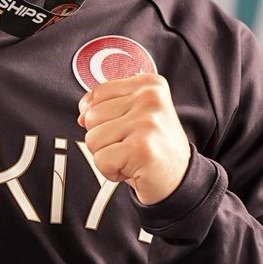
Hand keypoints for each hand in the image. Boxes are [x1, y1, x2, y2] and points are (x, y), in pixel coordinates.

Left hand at [77, 72, 191, 205]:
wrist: (179, 178)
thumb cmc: (155, 148)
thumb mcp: (135, 115)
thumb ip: (108, 105)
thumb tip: (82, 114)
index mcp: (149, 84)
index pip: (98, 94)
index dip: (101, 117)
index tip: (125, 127)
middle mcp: (150, 98)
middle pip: (91, 117)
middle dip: (104, 138)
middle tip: (130, 145)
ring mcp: (147, 122)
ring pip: (93, 139)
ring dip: (107, 155)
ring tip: (131, 155)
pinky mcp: (141, 147)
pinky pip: (101, 160)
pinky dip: (111, 171)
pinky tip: (132, 168)